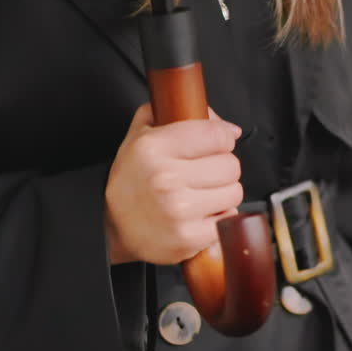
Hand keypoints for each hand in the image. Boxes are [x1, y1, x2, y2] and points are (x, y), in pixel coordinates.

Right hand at [104, 104, 243, 264]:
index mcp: (152, 148)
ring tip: (199, 195)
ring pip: (234, 192)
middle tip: (202, 175)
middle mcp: (165, 178)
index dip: (222, 138)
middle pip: (230, 165)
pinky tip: (199, 214)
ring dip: (223, 193)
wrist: (117, 229)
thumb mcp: (140, 136)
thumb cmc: (133, 181)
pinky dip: (219, 217)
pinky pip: (229, 219)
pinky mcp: (190, 237)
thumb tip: (228, 127)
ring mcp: (178, 210)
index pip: (217, 135)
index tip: (215, 145)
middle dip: (221, 168)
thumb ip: (175, 114)